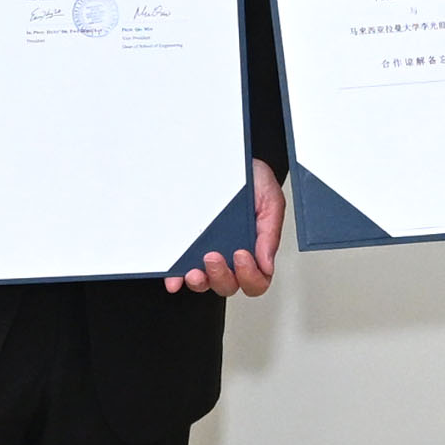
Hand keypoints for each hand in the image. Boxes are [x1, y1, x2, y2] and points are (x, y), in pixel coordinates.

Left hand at [166, 160, 282, 297]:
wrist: (230, 159)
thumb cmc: (252, 179)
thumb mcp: (270, 200)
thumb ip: (270, 232)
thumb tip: (266, 263)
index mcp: (255, 249)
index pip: (256, 279)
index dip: (250, 275)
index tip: (242, 255)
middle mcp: (232, 255)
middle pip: (229, 285)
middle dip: (222, 276)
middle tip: (214, 256)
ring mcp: (210, 253)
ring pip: (206, 282)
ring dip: (200, 281)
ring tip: (195, 269)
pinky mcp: (190, 248)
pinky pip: (182, 270)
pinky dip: (177, 277)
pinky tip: (174, 277)